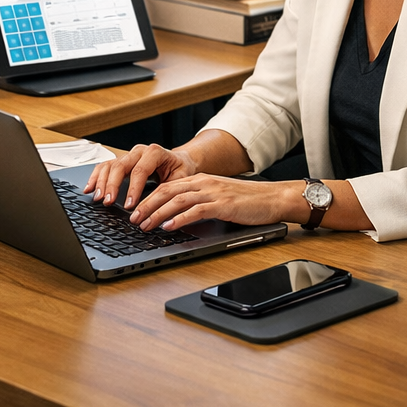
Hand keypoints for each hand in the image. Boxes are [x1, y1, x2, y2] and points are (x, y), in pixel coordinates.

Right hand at [82, 143, 199, 209]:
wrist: (179, 160)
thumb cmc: (180, 170)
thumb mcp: (181, 179)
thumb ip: (170, 190)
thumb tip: (159, 208)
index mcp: (154, 152)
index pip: (140, 170)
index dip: (133, 189)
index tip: (129, 205)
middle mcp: (138, 151)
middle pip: (120, 166)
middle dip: (112, 185)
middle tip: (108, 202)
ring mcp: (128, 154)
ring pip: (110, 165)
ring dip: (101, 182)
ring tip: (98, 198)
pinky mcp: (121, 160)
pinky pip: (105, 166)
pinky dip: (96, 177)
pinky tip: (89, 188)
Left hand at [127, 174, 297, 231]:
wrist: (274, 198)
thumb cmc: (247, 201)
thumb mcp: (217, 197)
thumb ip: (198, 202)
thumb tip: (175, 216)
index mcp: (199, 180)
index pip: (166, 186)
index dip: (147, 198)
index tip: (134, 210)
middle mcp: (203, 183)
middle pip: (166, 191)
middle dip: (146, 205)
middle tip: (133, 219)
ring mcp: (213, 192)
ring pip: (177, 200)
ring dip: (157, 213)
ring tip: (145, 224)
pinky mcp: (223, 204)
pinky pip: (196, 210)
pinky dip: (180, 218)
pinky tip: (169, 226)